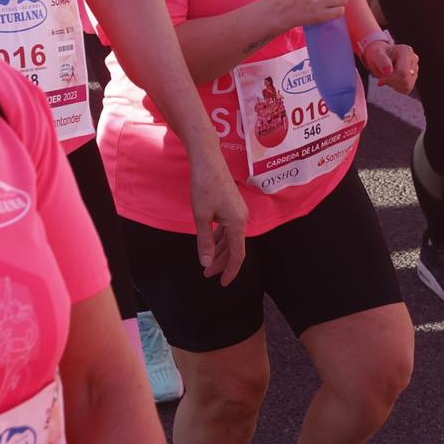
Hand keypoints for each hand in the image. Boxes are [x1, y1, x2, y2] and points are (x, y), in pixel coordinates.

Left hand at [187, 154, 248, 286]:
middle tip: (207, 274)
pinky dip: (220, 239)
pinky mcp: (232, 206)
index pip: (237, 255)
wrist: (208, 160)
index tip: (222, 283)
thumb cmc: (204, 186)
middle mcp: (241, 219)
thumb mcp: (201, 216)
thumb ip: (205, 241)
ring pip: (230, 239)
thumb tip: (206, 262)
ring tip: (207, 263)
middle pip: (234, 248)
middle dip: (221, 263)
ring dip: (219, 252)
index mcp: (237, 223)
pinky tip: (210, 244)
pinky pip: (228, 229)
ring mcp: (238, 212)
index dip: (230, 271)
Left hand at [365, 40, 419, 95]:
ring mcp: (415, 68)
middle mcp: (413, 58)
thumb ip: (382, 61)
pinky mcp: (414, 76)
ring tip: (387, 77)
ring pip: (407, 86)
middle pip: (406, 80)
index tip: (380, 80)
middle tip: (382, 78)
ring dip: (394, 85)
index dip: (391, 79)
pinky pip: (407, 89)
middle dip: (392, 82)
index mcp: (406, 51)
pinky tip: (392, 80)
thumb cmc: (378, 54)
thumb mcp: (376, 55)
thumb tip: (388, 72)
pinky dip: (397, 87)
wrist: (381, 56)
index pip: (403, 72)